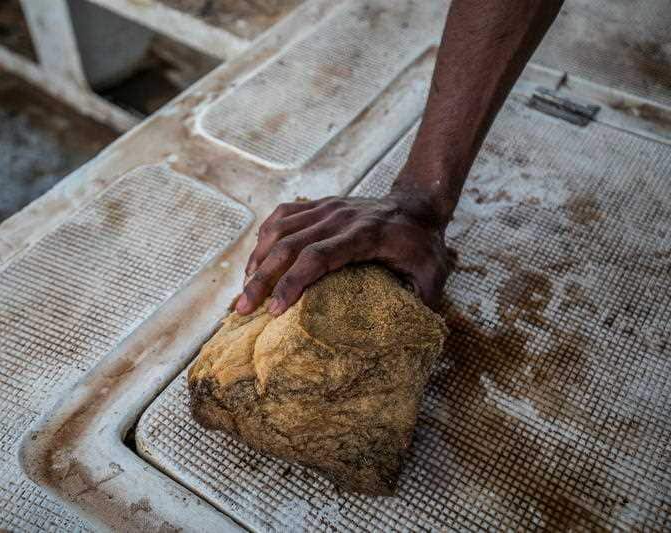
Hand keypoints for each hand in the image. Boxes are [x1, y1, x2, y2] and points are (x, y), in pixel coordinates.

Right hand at [236, 191, 450, 315]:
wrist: (418, 205)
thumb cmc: (423, 247)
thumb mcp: (431, 277)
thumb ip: (416, 303)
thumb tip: (397, 338)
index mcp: (365, 235)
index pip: (318, 256)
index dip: (293, 283)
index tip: (274, 310)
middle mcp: (340, 218)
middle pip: (289, 245)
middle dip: (261, 278)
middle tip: (242, 309)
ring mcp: (327, 208)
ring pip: (279, 229)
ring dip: (256, 259)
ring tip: (244, 289)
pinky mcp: (320, 205)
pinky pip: (282, 215)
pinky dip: (264, 237)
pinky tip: (256, 260)